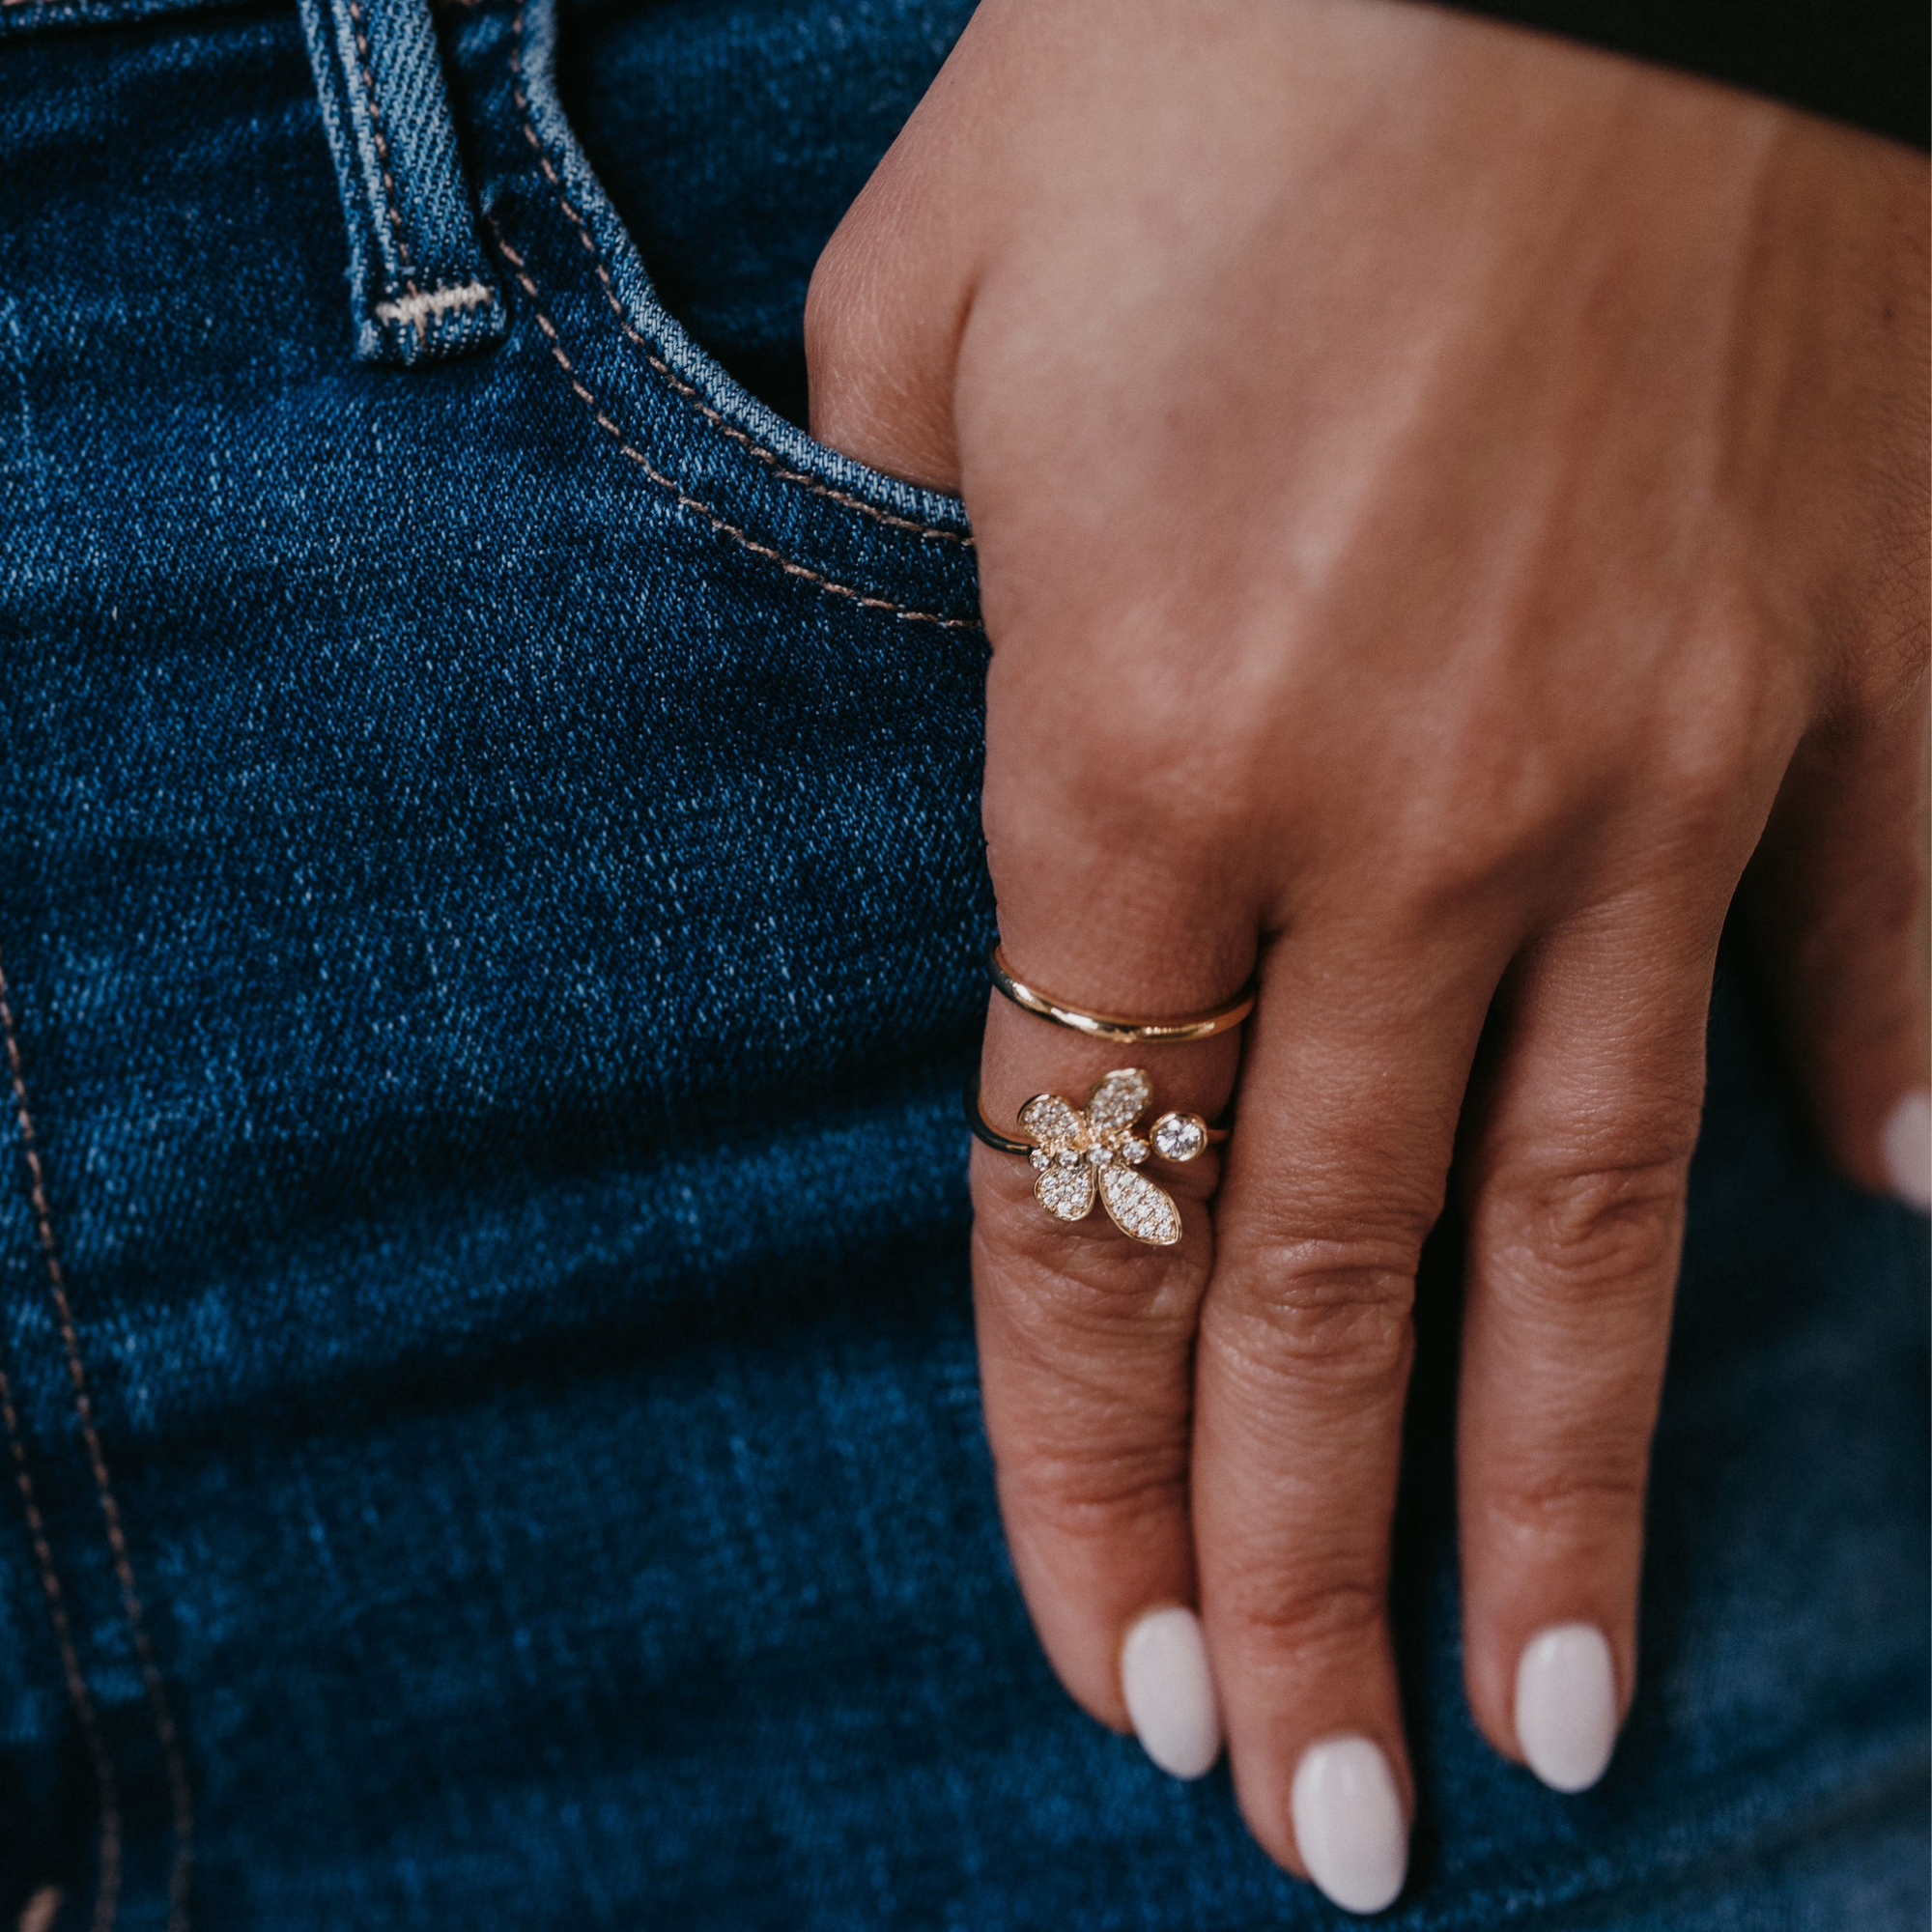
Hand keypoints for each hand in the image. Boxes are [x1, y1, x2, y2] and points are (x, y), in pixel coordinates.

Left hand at [806, 0, 1928, 1908]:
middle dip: (1323, 1583)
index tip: (1117, 1682)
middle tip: (1339, 1828)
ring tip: (1573, 1718)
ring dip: (1584, 1482)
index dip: (1089, 1478)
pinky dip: (1891, 1076)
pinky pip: (1892, 924)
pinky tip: (1887, 1220)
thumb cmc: (1209, 32)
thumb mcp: (934, 287)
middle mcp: (1417, 812)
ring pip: (1606, 1207)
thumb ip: (900, 525)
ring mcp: (1677, 743)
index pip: (1087, 1214)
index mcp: (1136, 743)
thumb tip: (939, 660)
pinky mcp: (1863, 632)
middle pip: (1337, 1290)